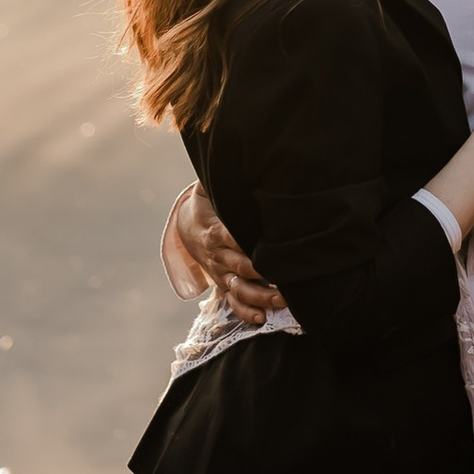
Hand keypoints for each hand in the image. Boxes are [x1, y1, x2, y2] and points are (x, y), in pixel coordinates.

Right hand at [163, 180, 286, 324]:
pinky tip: (261, 319)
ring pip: (239, 288)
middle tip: (287, 281)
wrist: (187, 227)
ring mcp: (220, 272)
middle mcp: (218, 255)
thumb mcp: (210, 188)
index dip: (247, 243)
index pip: (232, 237)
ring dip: (259, 297)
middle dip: (263, 276)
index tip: (269, 248)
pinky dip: (245, 312)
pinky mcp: (223, 283)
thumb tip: (236, 154)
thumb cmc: (209, 204)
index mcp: (216, 231)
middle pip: (241, 266)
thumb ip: (220, 178)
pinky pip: (232, 302)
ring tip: (281, 301)